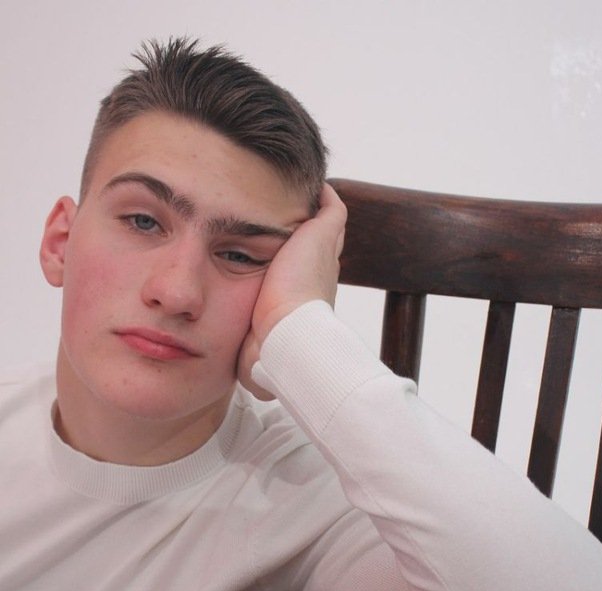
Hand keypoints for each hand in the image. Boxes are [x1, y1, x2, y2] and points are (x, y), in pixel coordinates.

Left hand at [237, 183, 346, 398]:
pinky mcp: (323, 234)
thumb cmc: (271, 348)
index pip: (306, 270)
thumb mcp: (259, 348)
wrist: (288, 337)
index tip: (281, 248)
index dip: (297, 258)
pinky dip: (322, 193)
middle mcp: (320, 270)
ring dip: (309, 209)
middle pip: (318, 243)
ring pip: (324, 222)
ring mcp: (324, 251)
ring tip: (290, 192)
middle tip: (286, 214)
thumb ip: (254, 350)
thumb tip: (247, 372)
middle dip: (304, 230)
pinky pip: (330, 205)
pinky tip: (307, 182)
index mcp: (307, 293)